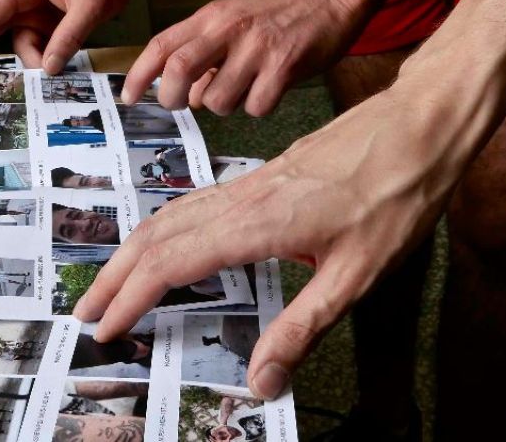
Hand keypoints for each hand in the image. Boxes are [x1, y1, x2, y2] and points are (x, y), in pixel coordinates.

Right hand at [0, 0, 139, 72]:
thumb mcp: (90, 6)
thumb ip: (69, 36)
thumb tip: (48, 67)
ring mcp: (35, 11)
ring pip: (22, 42)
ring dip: (31, 61)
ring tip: (47, 76)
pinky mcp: (48, 23)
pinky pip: (39, 45)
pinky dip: (43, 59)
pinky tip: (51, 71)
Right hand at [73, 84, 471, 399]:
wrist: (418, 126)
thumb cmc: (396, 195)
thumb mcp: (356, 276)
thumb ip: (302, 328)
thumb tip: (263, 381)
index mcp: (256, 224)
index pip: (170, 264)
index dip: (131, 299)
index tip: (105, 330)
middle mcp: (240, 198)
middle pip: (154, 236)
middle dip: (114, 276)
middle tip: (87, 313)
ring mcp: (247, 182)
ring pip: (169, 214)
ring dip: (132, 250)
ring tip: (113, 282)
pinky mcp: (261, 176)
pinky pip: (193, 202)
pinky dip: (163, 229)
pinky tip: (168, 243)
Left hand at [121, 0, 357, 115]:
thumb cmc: (282, 10)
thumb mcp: (235, 18)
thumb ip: (206, 49)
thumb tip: (187, 94)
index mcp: (213, 16)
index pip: (164, 45)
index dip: (140, 74)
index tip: (127, 97)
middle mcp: (230, 30)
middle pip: (179, 70)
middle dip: (172, 97)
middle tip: (181, 105)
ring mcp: (257, 49)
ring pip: (218, 100)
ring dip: (225, 105)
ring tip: (244, 87)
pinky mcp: (285, 67)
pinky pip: (256, 108)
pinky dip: (259, 107)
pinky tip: (271, 88)